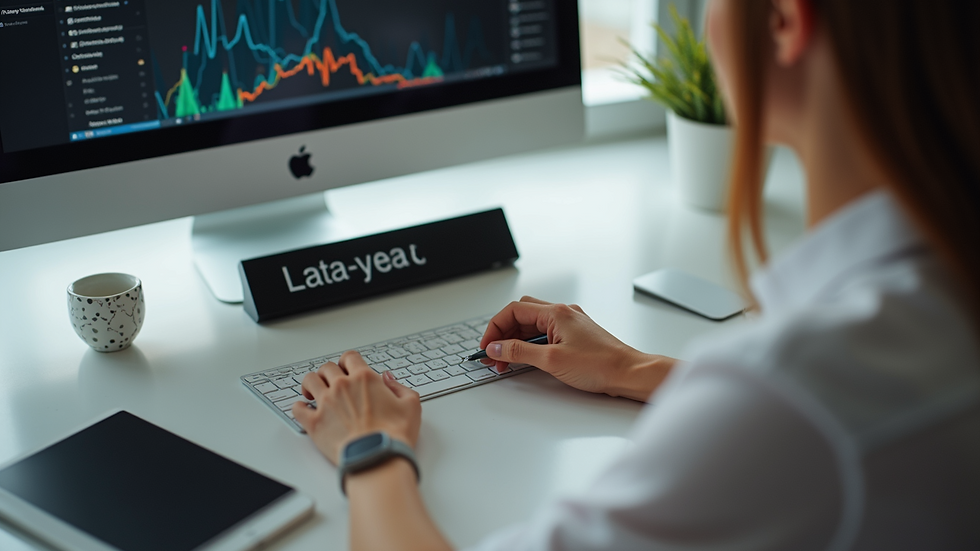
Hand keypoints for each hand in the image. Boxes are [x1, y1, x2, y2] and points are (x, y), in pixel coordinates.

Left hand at [293, 351, 421, 464]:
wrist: (377, 457)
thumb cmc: (394, 435)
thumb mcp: (411, 405)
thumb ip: (399, 387)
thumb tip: (388, 379)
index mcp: (365, 379)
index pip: (349, 357)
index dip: (348, 361)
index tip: (346, 368)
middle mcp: (342, 386)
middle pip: (327, 367)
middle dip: (329, 373)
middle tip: (330, 381)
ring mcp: (326, 403)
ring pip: (309, 381)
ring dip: (310, 383)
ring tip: (312, 391)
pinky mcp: (314, 422)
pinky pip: (297, 408)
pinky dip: (299, 406)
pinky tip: (303, 408)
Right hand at [481, 297, 676, 401]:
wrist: (629, 373)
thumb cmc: (601, 365)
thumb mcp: (551, 360)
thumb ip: (519, 352)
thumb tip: (497, 347)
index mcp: (556, 312)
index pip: (513, 311)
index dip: (495, 328)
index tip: (487, 346)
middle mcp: (562, 313)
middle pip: (521, 316)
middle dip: (502, 334)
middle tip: (493, 354)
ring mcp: (569, 324)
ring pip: (532, 326)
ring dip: (516, 341)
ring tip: (506, 361)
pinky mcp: (574, 336)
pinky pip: (544, 334)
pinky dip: (530, 344)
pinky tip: (526, 358)